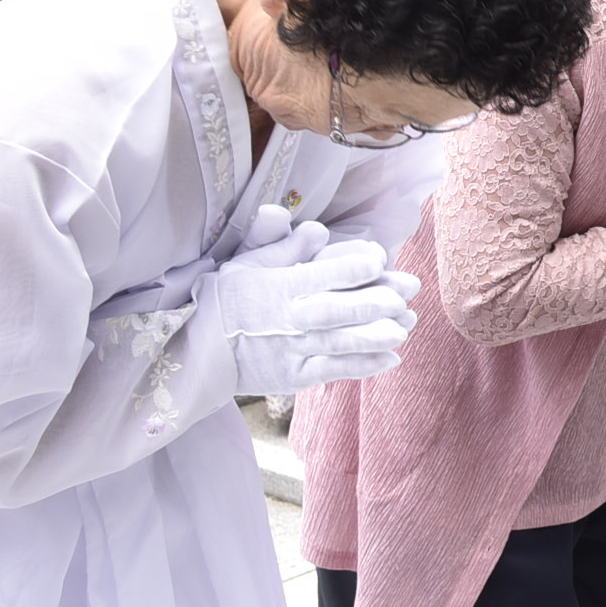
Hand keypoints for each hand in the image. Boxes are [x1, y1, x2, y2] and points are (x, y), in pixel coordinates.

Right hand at [215, 215, 419, 395]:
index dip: (350, 268)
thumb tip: (317, 230)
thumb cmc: (229, 299)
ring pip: (339, 343)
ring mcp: (291, 351)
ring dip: (375, 336)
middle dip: (373, 302)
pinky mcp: (294, 377)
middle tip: (406, 294)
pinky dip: (363, 366)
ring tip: (405, 327)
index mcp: (278, 287)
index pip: (318, 275)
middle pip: (335, 311)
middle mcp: (287, 320)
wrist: (198, 352)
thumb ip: (282, 246)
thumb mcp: (247, 264)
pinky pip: (333, 371)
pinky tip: (392, 358)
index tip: (378, 260)